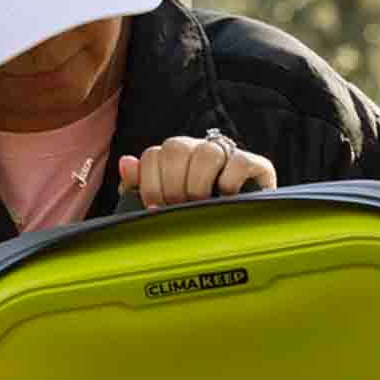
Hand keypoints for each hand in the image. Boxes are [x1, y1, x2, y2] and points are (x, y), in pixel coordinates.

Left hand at [119, 135, 275, 208]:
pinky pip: (239, 162)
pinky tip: (225, 197)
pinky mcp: (255, 164)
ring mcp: (227, 155)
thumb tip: (125, 162)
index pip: (152, 154)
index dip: (149, 183)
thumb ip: (137, 186)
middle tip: (177, 206)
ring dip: (197, 183)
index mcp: (172, 157)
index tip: (154, 207)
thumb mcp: (159, 205)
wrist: (238, 233)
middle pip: (175, 147)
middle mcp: (197, 150)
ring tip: (200, 204)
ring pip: (206, 152)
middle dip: (171, 184)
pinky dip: (229, 182)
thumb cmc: (192, 218)